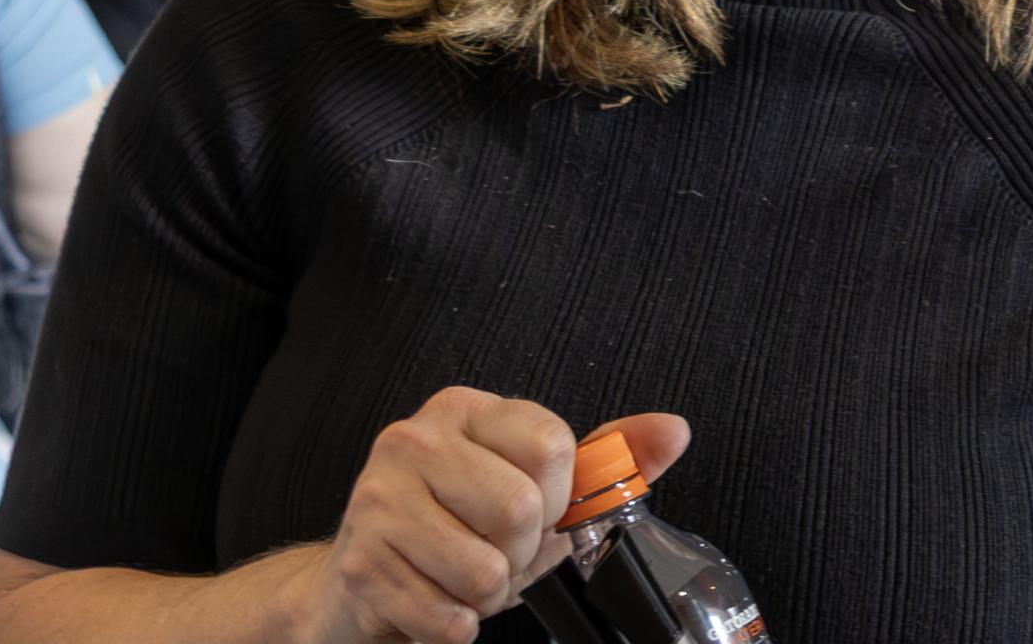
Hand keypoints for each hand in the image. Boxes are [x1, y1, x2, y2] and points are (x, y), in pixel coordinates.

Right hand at [304, 387, 688, 643]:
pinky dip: (455, 627)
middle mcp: (413, 441)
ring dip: (487, 594)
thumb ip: (608, 461)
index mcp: (465, 411)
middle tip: (495, 554)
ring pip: (484, 569)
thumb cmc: (457, 531)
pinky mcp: (361, 566)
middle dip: (521, 553)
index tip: (537, 512)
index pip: (553, 445)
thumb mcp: (536, 489)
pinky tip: (433, 601)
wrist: (358, 583)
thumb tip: (674, 431)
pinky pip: (449, 617)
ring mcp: (377, 501)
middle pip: (521, 507)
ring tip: (461, 578)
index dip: (560, 498)